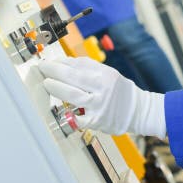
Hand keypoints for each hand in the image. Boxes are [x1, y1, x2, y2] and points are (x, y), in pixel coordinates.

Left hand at [38, 56, 166, 137]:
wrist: (139, 111)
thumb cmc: (120, 91)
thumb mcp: (108, 73)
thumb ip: (88, 69)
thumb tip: (64, 63)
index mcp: (105, 74)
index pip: (79, 65)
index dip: (62, 62)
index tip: (51, 61)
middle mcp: (103, 89)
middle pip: (73, 77)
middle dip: (54, 71)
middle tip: (43, 68)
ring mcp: (99, 105)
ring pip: (72, 95)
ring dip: (56, 88)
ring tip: (47, 83)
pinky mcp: (96, 121)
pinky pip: (78, 117)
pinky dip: (68, 112)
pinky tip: (59, 107)